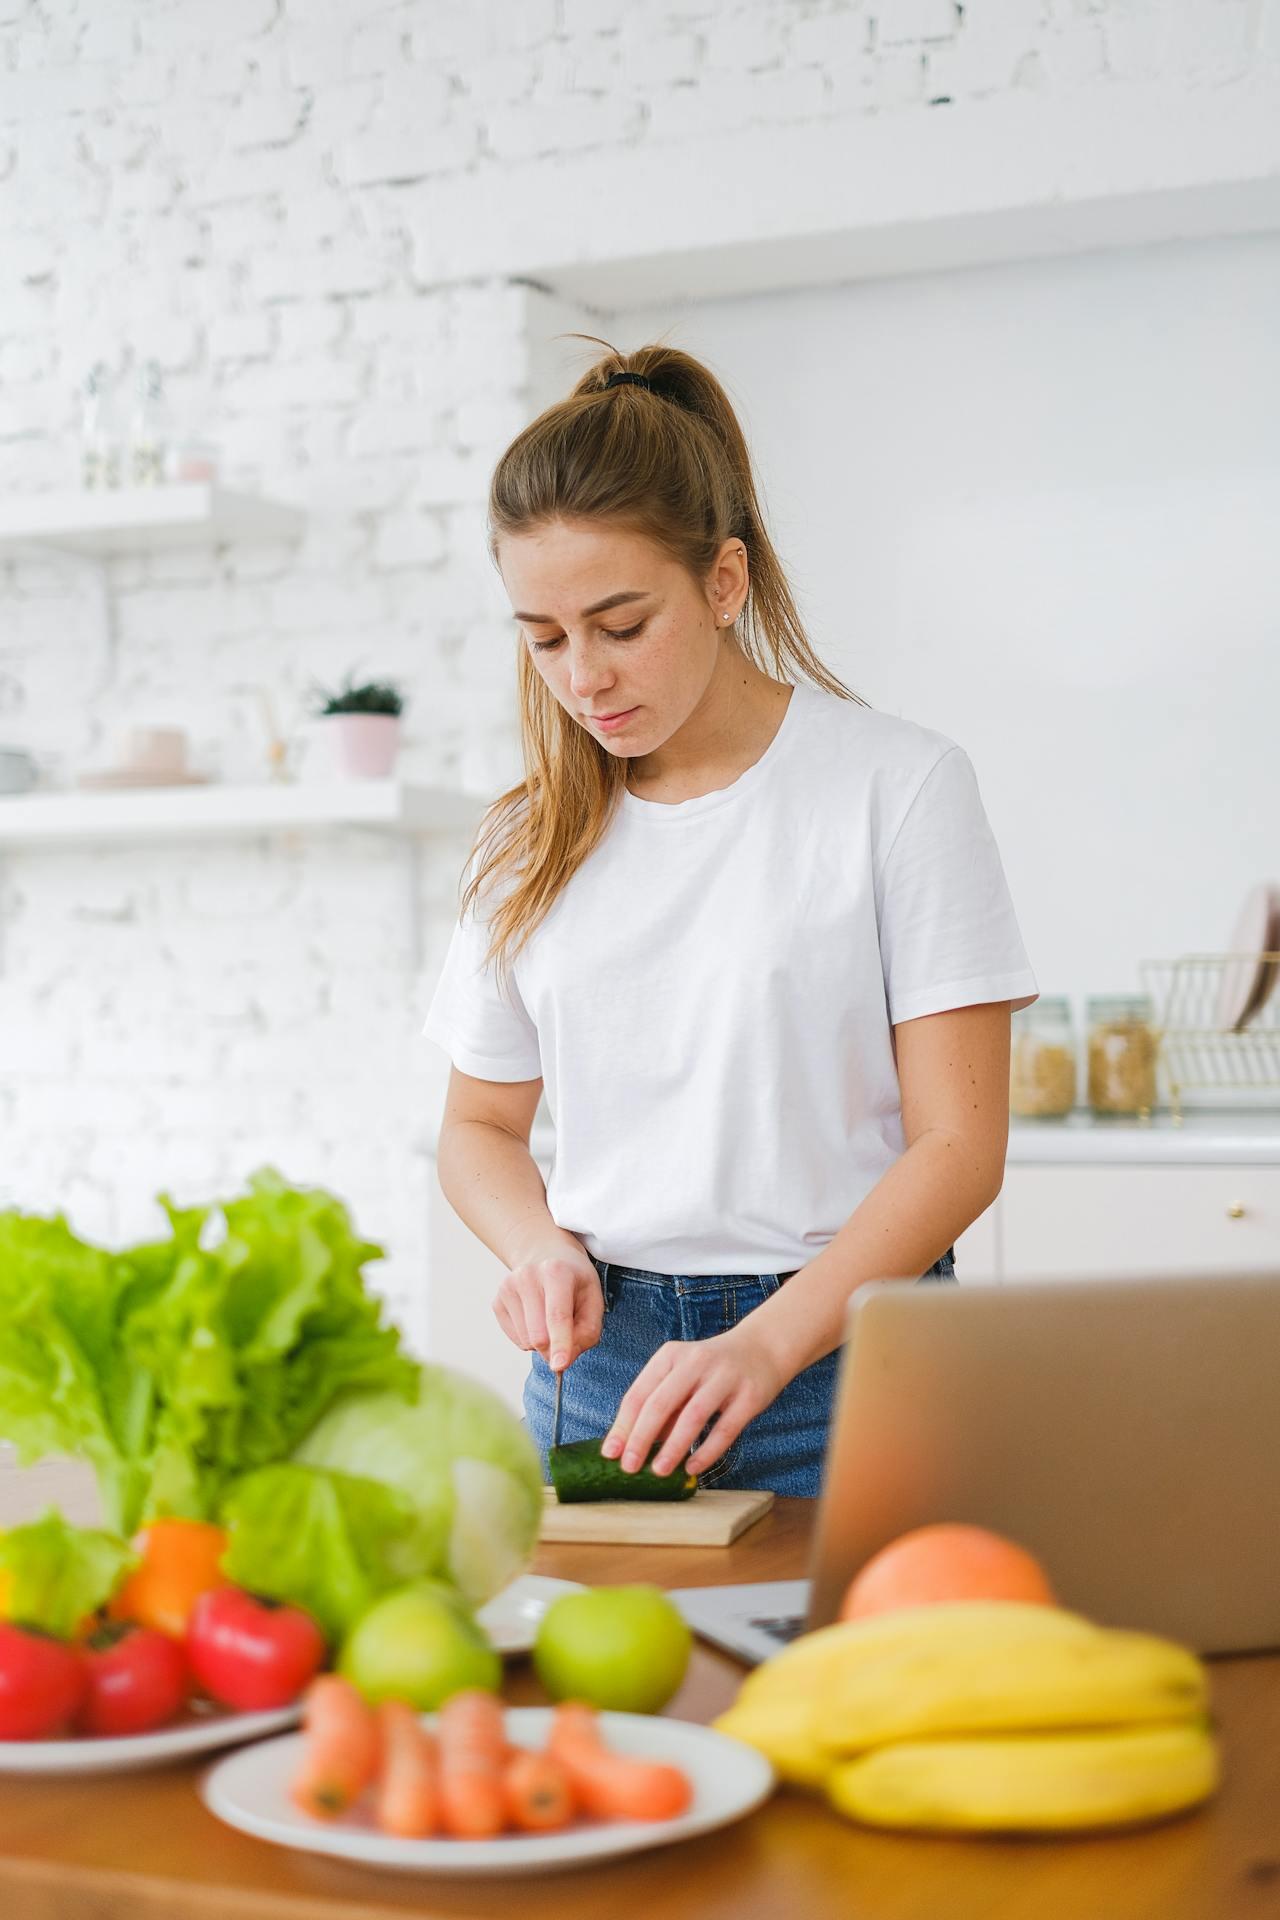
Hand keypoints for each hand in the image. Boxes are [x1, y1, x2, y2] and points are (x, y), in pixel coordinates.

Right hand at [492, 1241, 603, 1372]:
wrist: (544, 1254)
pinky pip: (516, 1340)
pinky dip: (530, 1338)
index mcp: (556, 1272)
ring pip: (527, 1341)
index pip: (557, 1315)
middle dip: (555, 1347)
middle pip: (539, 1335)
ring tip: (550, 1316)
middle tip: (568, 1334)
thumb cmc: (574, 1281)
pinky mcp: (497, 1301)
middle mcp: (527, 1276)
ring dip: (543, 1342)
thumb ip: (587, 1332)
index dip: (560, 1343)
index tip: (559, 1366)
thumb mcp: (593, 1299)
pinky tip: (536, 1317)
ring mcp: (507, 1288)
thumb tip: (561, 1362)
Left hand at [600, 1323, 786, 1478]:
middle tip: (629, 1467)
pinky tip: (692, 1467)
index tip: (610, 1453)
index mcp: (670, 1356)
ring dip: (673, 1447)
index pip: (639, 1393)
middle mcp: (695, 1362)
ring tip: (659, 1471)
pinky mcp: (749, 1396)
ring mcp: (724, 1377)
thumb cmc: (712, 1369)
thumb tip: (634, 1446)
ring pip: (692, 1416)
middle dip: (641, 1438)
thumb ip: (661, 1407)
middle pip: (660, 1403)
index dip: (623, 1425)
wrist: (763, 1348)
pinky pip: (725, 1429)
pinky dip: (706, 1451)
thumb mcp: (682, 1376)